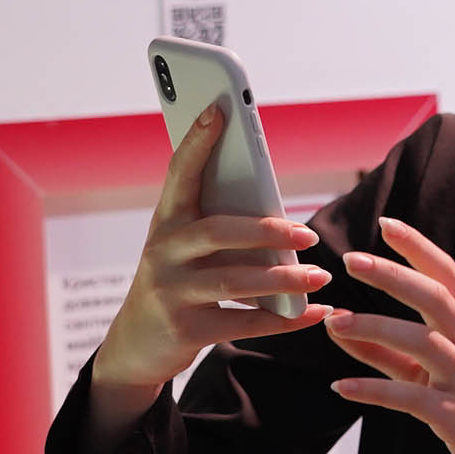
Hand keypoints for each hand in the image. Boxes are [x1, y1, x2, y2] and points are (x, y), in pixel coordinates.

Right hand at [83, 101, 328, 446]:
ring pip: (234, 280)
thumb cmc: (175, 281)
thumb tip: (280, 218)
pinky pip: (244, 322)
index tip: (219, 109)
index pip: (180, 173)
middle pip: (217, 231)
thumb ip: (219, 224)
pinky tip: (312, 313)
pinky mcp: (185, 330)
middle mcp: (162, 252)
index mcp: (166, 221)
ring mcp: (170, 292)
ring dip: (283, 279)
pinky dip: (284, 320)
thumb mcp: (184, 248)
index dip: (197, 141)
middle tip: (307, 235)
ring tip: (319, 276)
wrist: (135, 345)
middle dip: (267, 231)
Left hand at [324, 218, 454, 453]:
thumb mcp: (435, 372)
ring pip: (423, 342)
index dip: (419, 247)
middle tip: (353, 259)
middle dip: (394, 275)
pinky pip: (412, 397)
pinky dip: (374, 390)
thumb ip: (388, 350)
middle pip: (436, 298)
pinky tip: (342, 386)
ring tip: (335, 321)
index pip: (449, 275)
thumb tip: (338, 325)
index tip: (387, 223)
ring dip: (376, 329)